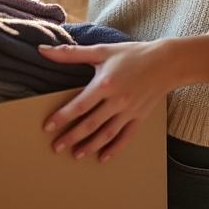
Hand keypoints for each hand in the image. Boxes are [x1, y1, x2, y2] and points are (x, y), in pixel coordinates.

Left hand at [37, 39, 188, 162]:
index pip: (79, 106)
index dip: (62, 117)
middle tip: (56, 147)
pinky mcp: (140, 118)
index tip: (48, 128)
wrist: (166, 62)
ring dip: (90, 146)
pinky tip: (102, 157)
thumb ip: (71, 54)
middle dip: (72, 137)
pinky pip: (126, 137)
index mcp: (105, 84)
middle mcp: (117, 101)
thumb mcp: (101, 51)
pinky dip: (114, 149)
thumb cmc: (132, 54)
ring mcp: (130, 111)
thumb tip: (43, 50)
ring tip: (76, 155)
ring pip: (107, 134)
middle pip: (91, 124)